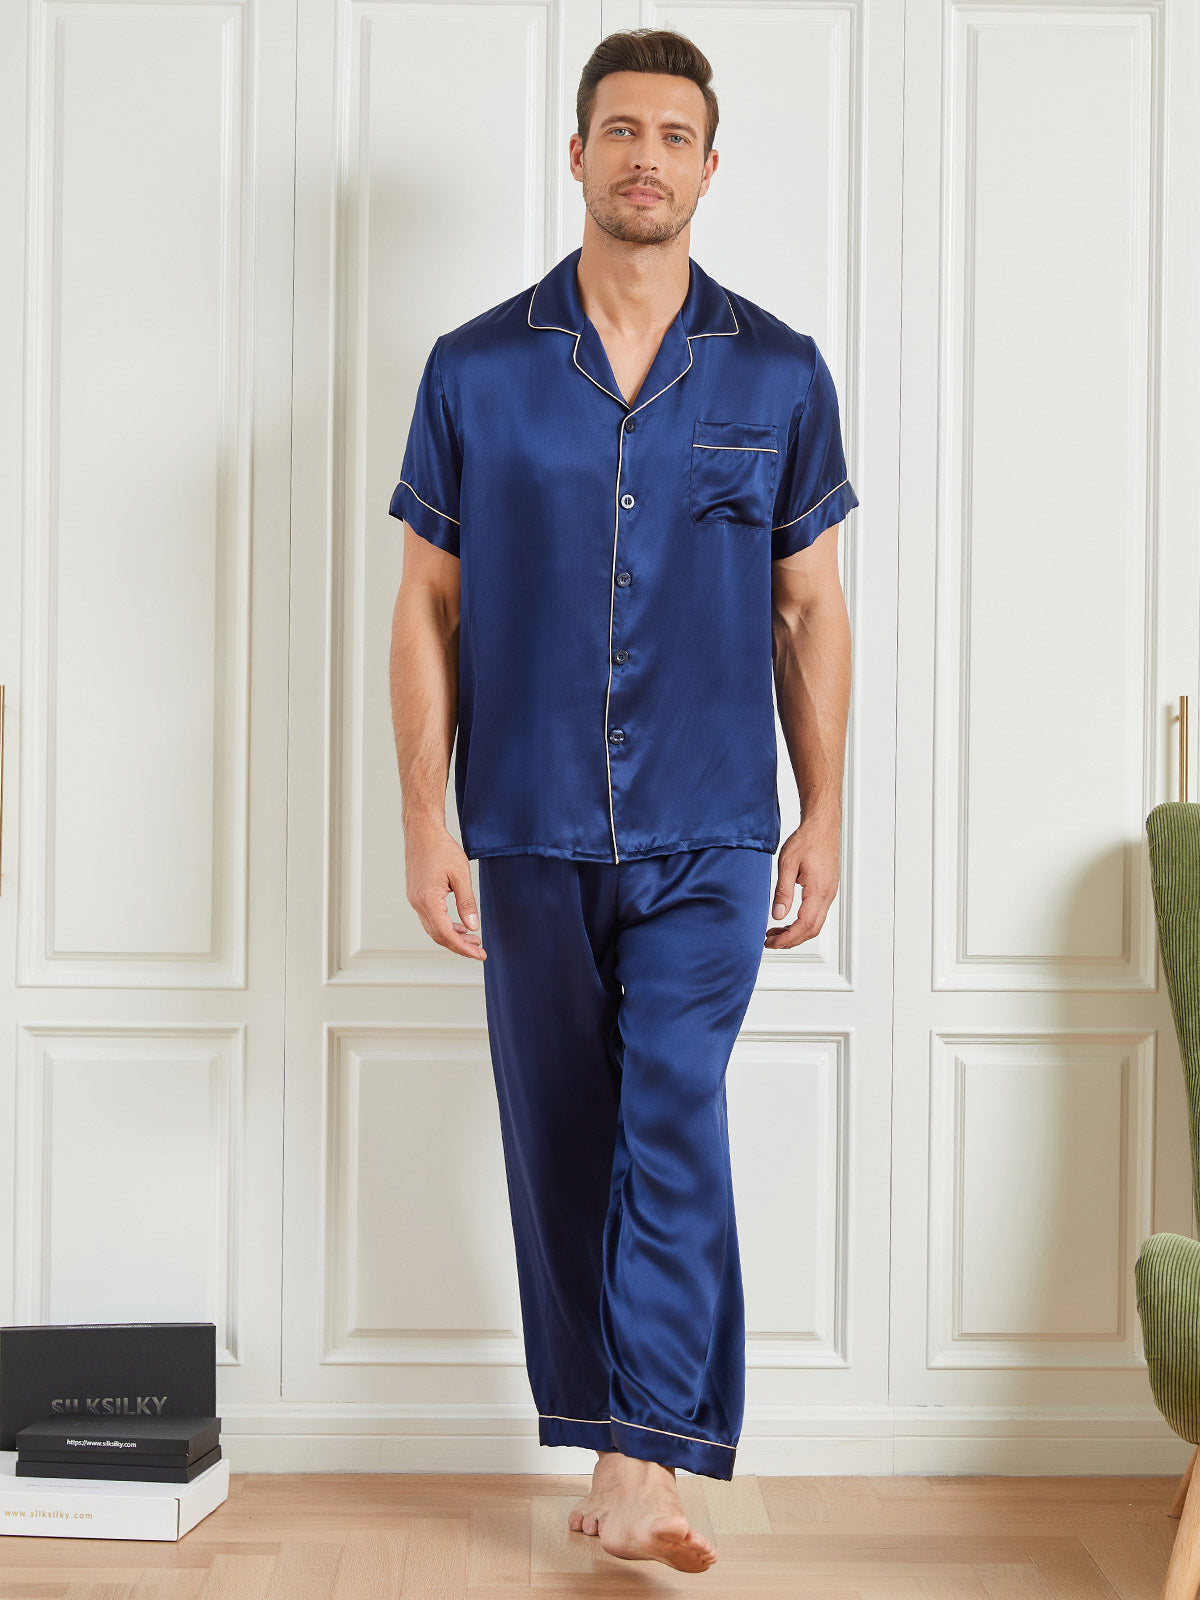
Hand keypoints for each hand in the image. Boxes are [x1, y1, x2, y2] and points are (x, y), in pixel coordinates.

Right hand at [405, 821, 485, 960]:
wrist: (422, 832)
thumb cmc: (441, 848)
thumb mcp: (461, 875)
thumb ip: (467, 902)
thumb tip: (473, 926)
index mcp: (428, 900)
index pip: (446, 934)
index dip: (463, 948)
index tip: (479, 954)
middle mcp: (418, 903)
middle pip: (438, 936)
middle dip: (459, 946)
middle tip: (480, 951)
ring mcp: (415, 900)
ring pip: (433, 929)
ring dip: (453, 937)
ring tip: (473, 940)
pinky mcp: (417, 896)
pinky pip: (431, 918)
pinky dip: (445, 926)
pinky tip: (460, 925)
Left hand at [765, 814, 839, 949]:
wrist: (822, 826)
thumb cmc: (807, 840)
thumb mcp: (788, 864)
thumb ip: (783, 891)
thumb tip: (778, 915)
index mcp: (818, 891)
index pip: (804, 925)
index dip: (787, 939)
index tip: (772, 943)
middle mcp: (827, 895)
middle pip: (811, 930)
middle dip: (791, 941)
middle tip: (770, 942)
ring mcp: (829, 893)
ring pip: (815, 924)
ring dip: (796, 932)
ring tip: (775, 933)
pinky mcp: (827, 890)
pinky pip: (817, 914)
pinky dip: (802, 923)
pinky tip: (788, 920)